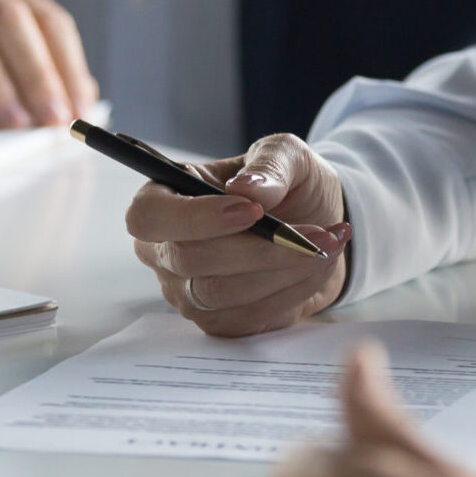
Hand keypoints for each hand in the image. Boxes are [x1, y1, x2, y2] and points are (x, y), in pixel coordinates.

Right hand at [129, 134, 352, 336]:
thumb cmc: (289, 183)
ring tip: (326, 244)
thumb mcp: (288, 155)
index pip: (148, 216)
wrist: (316, 225)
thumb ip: (270, 164)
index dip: (195, 218)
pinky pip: (248, 317)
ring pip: (222, 294)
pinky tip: (317, 265)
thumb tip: (247, 189)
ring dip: (284, 270)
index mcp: (165, 196)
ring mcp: (186, 291)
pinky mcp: (217, 321)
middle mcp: (164, 249)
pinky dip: (292, 291)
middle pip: (191, 259)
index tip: (253, 211)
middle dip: (260, 249)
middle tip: (316, 234)